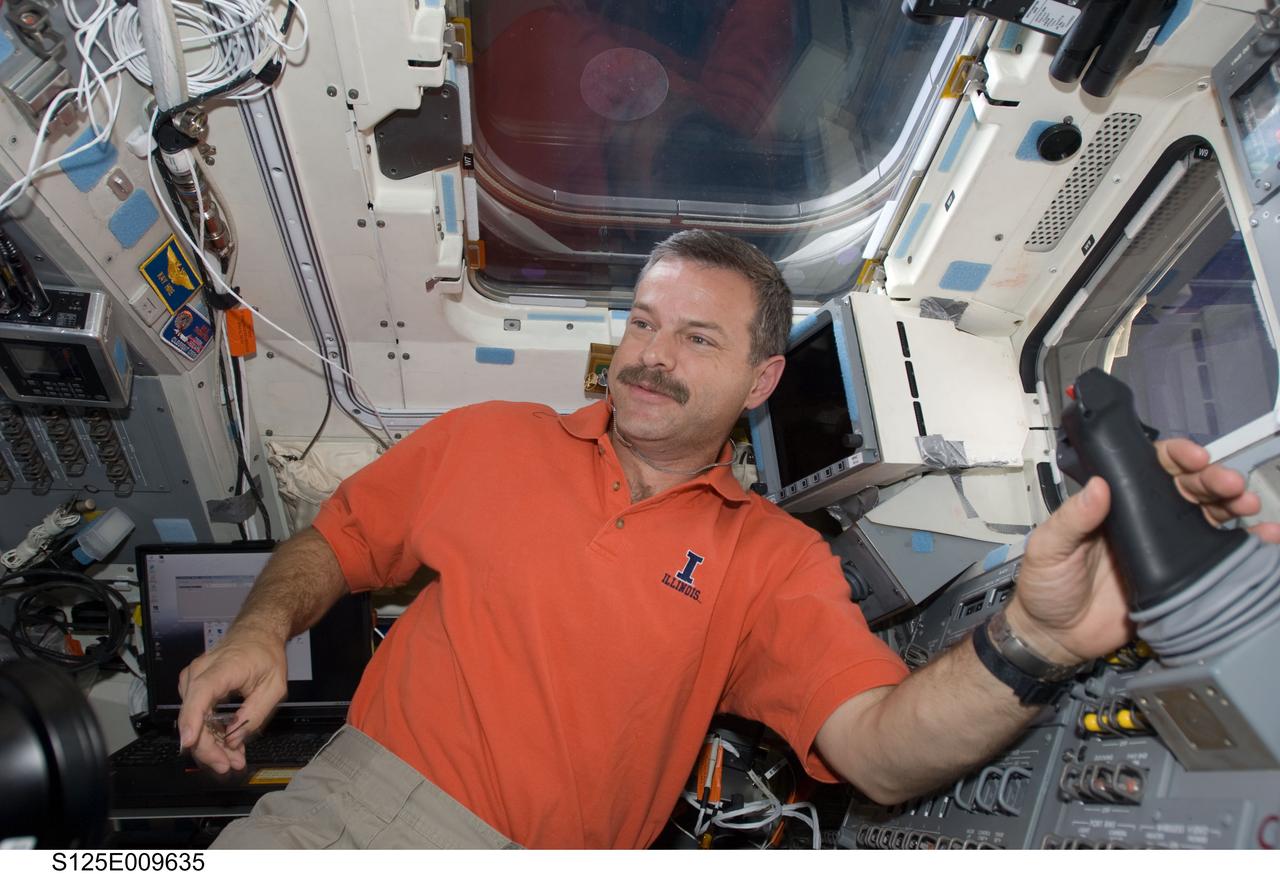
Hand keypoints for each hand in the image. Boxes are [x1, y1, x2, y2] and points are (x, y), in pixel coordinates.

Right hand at [176, 627, 287, 772]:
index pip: (201, 694)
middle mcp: (200, 673)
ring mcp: (192, 680)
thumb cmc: (265, 654)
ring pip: (193, 722)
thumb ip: (255, 715)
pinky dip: (210, 733)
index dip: (193, 720)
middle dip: (209, 748)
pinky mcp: (193, 688)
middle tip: (229, 765)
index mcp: (223, 667)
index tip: (189, 742)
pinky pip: (197, 716)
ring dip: (211, 744)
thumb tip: (233, 741)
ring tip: (233, 758)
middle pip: (194, 716)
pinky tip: (226, 745)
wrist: (257, 633)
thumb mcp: (274, 686)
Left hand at [1007, 438, 1279, 663]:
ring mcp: (1165, 549)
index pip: (1149, 469)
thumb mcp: (1048, 548)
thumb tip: (1098, 487)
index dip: (1174, 457)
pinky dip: (1243, 544)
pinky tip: (1264, 537)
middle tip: (1228, 481)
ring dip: (1232, 504)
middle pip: (1187, 488)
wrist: (1056, 638)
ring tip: (1247, 503)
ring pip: (1207, 516)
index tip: (1191, 457)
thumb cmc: (1044, 588)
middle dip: (1213, 478)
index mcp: (1113, 506)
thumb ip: (1071, 519)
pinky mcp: (1178, 579)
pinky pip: (1214, 557)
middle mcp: (1144, 521)